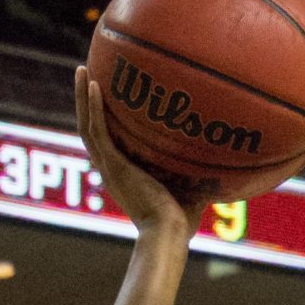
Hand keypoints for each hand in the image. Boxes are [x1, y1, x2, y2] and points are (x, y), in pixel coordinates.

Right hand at [73, 66, 193, 241]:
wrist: (168, 234)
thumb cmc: (181, 222)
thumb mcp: (189, 189)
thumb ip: (196, 172)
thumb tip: (223, 158)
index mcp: (123, 176)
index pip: (107, 145)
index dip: (102, 124)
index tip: (105, 102)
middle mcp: (111, 170)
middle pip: (90, 130)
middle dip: (87, 102)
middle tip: (87, 76)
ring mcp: (109, 167)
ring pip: (87, 125)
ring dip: (83, 96)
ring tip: (81, 69)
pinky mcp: (113, 165)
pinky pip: (97, 131)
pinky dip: (93, 106)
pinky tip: (94, 83)